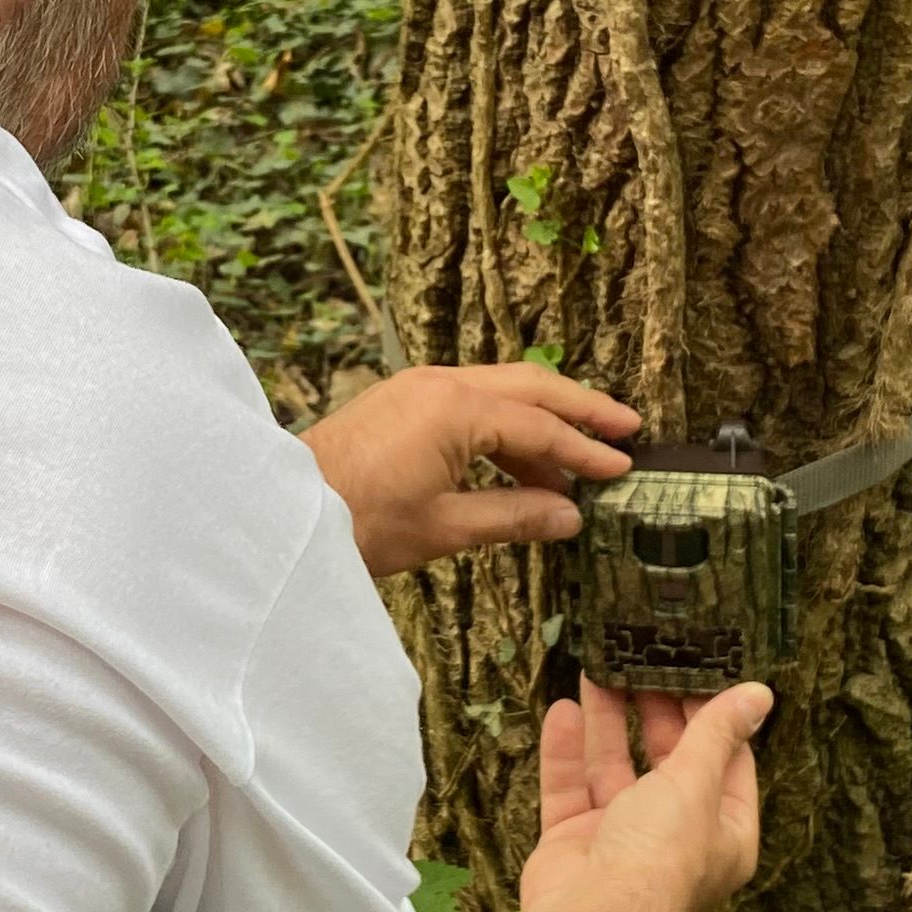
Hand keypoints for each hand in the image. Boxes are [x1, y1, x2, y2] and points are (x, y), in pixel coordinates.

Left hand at [300, 364, 639, 577]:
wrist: (285, 514)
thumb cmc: (358, 521)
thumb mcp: (445, 526)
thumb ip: (515, 515)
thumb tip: (570, 515)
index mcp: (456, 408)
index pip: (540, 428)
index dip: (586, 451)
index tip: (624, 467)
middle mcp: (441, 384)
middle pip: (530, 387)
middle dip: (580, 409)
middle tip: (626, 427)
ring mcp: (418, 388)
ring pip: (500, 391)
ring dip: (542, 422)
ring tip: (577, 461)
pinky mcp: (402, 402)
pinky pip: (470, 404)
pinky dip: (504, 430)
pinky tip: (521, 467)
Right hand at [519, 678, 770, 911]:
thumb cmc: (661, 855)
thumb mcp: (698, 782)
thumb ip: (718, 733)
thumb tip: (760, 693)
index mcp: (723, 830)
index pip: (727, 760)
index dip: (714, 714)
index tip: (699, 667)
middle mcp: (675, 835)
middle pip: (668, 760)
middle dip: (655, 710)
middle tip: (644, 659)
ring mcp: (621, 839)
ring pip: (615, 769)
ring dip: (607, 722)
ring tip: (598, 668)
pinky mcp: (575, 842)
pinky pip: (571, 788)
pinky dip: (567, 753)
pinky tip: (563, 710)